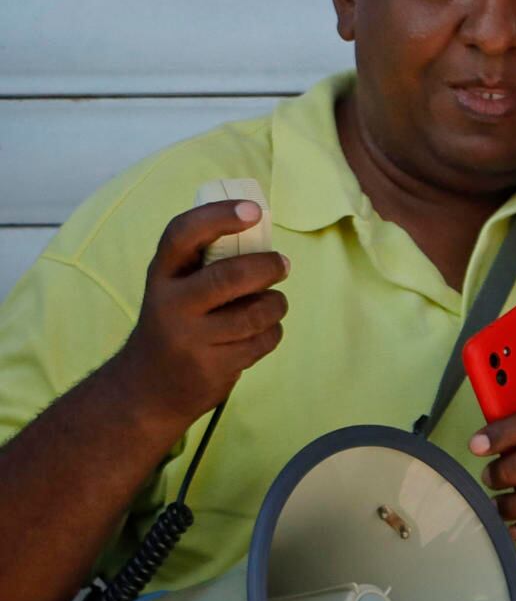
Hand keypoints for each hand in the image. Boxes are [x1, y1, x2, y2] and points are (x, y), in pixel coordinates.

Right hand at [108, 199, 287, 428]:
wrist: (146, 389)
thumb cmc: (175, 323)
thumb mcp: (175, 288)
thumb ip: (207, 263)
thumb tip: (261, 231)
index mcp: (162, 274)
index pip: (184, 234)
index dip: (219, 217)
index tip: (254, 211)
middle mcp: (171, 304)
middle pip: (231, 276)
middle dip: (268, 267)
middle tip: (283, 264)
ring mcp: (190, 339)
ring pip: (256, 312)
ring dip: (276, 304)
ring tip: (273, 303)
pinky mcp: (212, 368)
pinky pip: (262, 341)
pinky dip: (272, 332)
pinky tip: (259, 333)